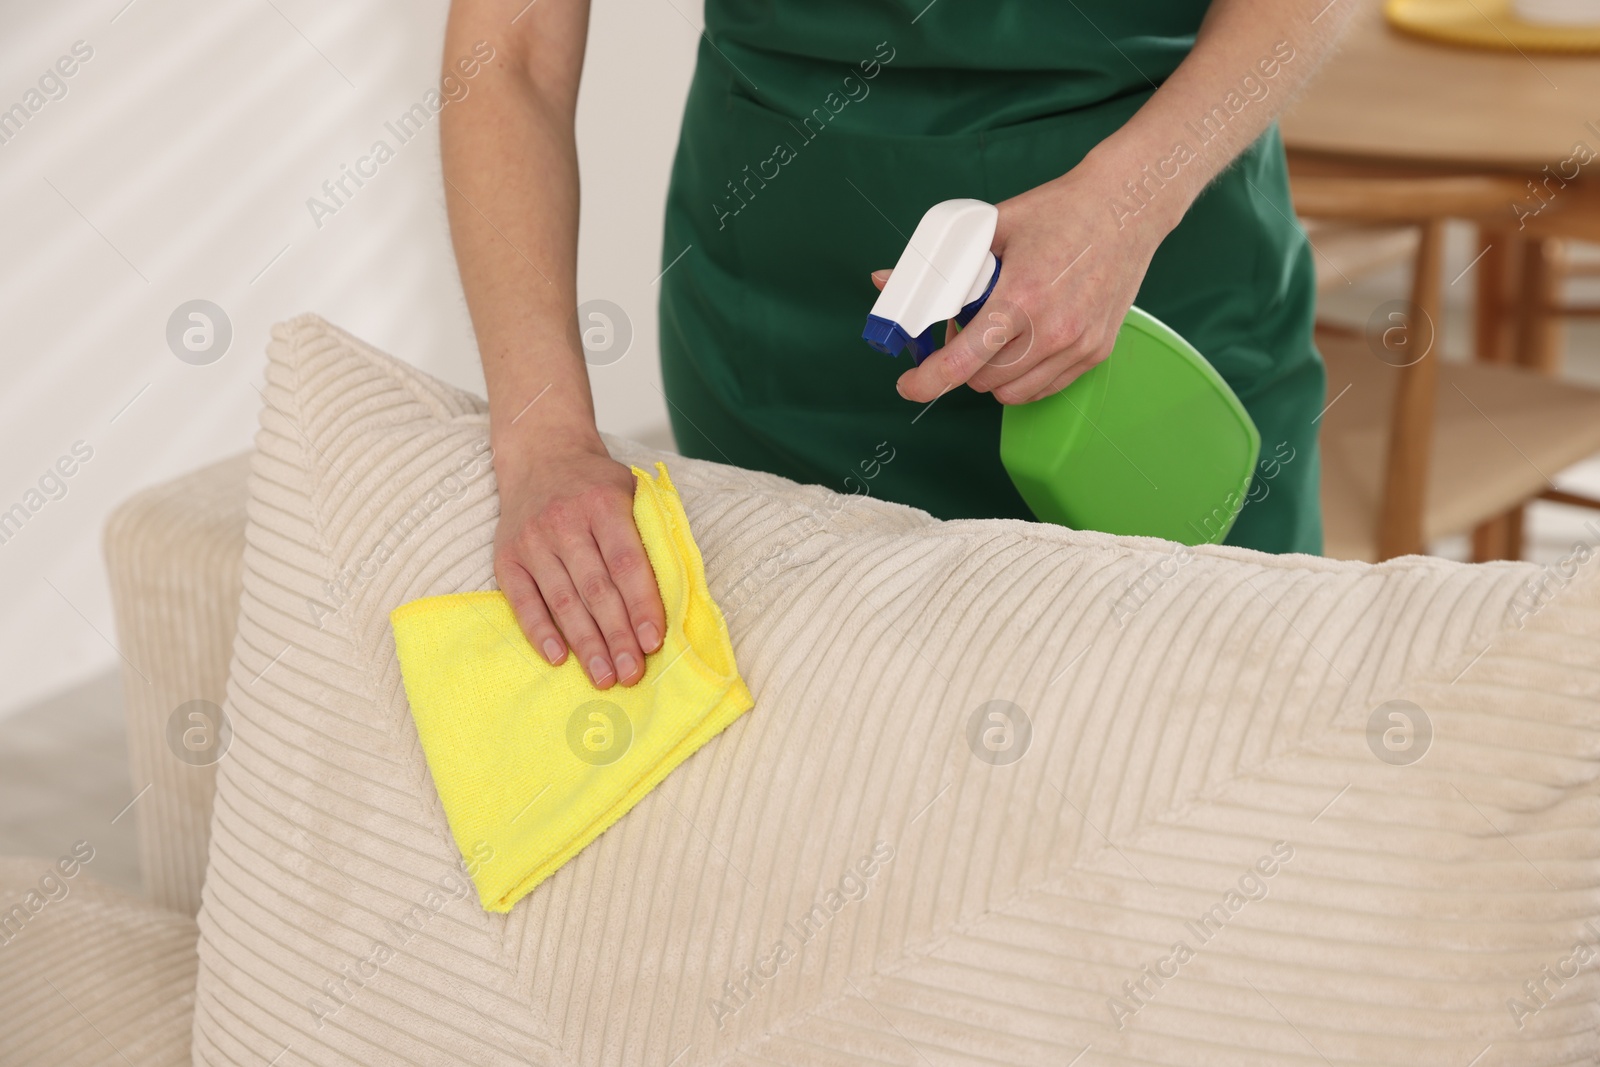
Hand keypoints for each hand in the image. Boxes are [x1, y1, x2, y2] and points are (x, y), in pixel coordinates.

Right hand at [492, 439, 664, 686]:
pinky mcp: (507, 557)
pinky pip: (523, 601)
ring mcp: (532, 541)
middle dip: (617, 637)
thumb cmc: (594, 483)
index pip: (627, 563)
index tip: (654, 642)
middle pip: (596, 590)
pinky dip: (540, 631)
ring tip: (604, 677)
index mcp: (603, 505)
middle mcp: (564, 523)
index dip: (642, 605)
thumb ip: (647, 534)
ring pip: (563, 601)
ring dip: (585, 644)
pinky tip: (559, 658)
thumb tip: (675, 592)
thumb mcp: (629, 490)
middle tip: (632, 675)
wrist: (540, 453)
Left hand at [881, 160, 1170, 405]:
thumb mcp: (992, 228)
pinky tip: (1025, 343)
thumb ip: (939, 265)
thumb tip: (883, 280)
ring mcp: (1077, 345)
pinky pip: (1044, 387)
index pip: (962, 362)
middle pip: (982, 381)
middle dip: (962, 364)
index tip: (909, 385)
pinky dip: (1024, 376)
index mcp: (1020, 298)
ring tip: (999, 335)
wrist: (1128, 208)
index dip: (927, 381)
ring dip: (992, 374)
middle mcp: (1051, 331)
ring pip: (1012, 393)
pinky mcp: (1095, 352)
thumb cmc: (1060, 211)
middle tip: (967, 329)